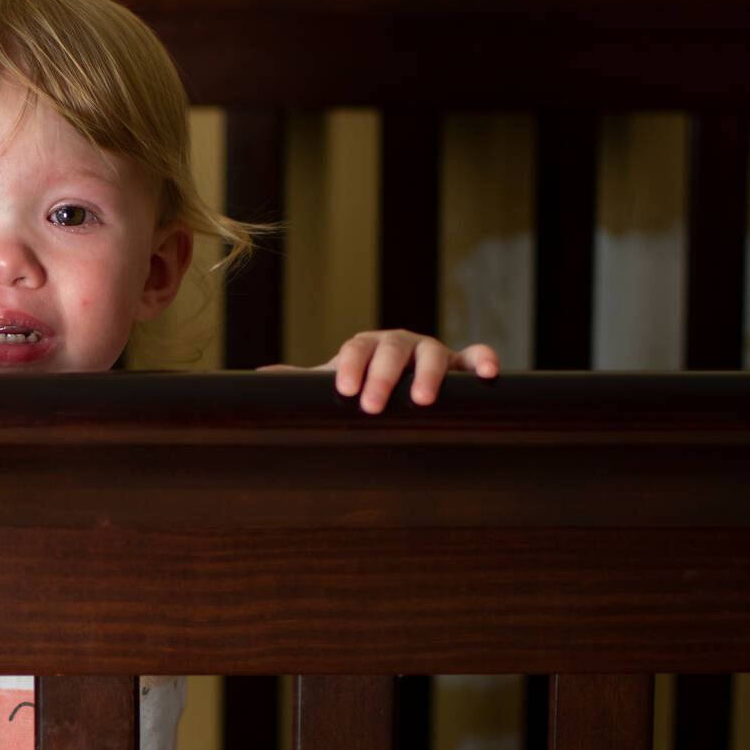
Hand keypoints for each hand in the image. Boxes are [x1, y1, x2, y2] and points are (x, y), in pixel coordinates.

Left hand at [315, 329, 497, 413]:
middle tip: (373, 405)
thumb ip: (303, 382)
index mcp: (367, 346)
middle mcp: (400, 344)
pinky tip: (488, 376)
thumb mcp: (335, 384)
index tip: (344, 391)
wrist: (403, 388)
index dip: (350, 367)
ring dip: (428, 373)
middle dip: (382, 376)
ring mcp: (433, 351)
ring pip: (432, 353)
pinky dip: (483, 361)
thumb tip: (261, 376)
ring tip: (422, 399)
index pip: (356, 349)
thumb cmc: (364, 388)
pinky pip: (475, 356)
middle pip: (391, 351)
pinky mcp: (462, 364)